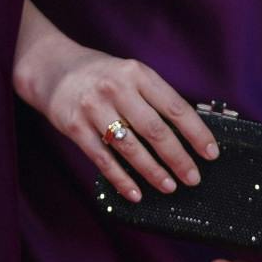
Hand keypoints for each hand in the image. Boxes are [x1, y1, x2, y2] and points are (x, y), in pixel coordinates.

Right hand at [13, 38, 218, 201]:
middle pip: (155, 130)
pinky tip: (136, 193)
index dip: (196, 132)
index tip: (211, 153)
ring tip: (169, 186)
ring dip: (153, 171)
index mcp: (137, 74)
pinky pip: (103, 159)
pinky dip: (121, 179)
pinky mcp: (75, 127)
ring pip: (130, 147)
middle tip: (193, 177)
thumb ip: (153, 98)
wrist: (51, 68)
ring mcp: (94, 108)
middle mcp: (117, 89)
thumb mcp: (130, 74)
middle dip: (178, 158)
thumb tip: (188, 134)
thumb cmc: (100, 75)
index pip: (175, 106)